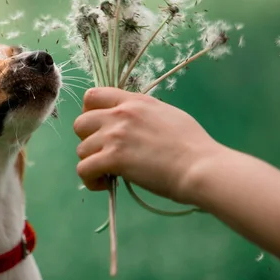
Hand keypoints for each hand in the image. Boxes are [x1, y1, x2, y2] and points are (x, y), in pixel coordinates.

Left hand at [73, 87, 222, 203]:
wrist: (199, 166)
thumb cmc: (193, 145)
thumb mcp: (167, 115)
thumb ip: (143, 115)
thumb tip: (132, 125)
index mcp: (134, 101)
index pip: (93, 95)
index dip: (89, 113)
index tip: (98, 129)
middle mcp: (120, 114)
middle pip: (80, 123)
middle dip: (87, 140)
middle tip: (103, 153)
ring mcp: (115, 136)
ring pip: (81, 149)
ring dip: (91, 163)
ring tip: (107, 174)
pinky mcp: (113, 158)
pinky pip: (83, 169)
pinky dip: (90, 180)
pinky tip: (103, 184)